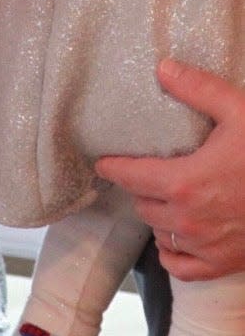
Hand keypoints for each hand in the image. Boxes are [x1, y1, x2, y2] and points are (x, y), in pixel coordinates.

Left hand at [96, 58, 244, 280]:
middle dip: (140, 188)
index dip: (113, 167)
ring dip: (156, 215)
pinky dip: (171, 253)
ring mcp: (203, 246)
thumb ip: (199, 90)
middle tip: (147, 173)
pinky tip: (175, 238)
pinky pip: (180, 266)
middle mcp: (187, 219)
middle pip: (142, 204)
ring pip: (159, 231)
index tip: (104, 162)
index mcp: (183, 182)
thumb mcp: (239, 113)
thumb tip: (163, 68)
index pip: (130, 176)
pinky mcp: (222, 265)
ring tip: (164, 199)